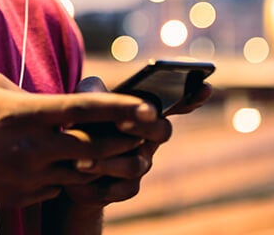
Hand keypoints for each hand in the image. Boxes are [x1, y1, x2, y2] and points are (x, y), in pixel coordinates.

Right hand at [0, 73, 156, 213]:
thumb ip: (29, 95)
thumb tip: (54, 106)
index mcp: (25, 113)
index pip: (85, 109)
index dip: (122, 109)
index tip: (150, 109)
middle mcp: (31, 148)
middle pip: (96, 148)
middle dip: (126, 142)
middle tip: (148, 136)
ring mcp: (27, 177)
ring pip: (82, 173)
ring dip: (105, 165)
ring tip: (125, 156)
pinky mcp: (21, 198)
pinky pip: (57, 188)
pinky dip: (68, 177)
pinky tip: (69, 168)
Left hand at [60, 75, 211, 205]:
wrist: (68, 166)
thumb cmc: (82, 127)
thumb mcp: (84, 103)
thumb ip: (91, 90)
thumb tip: (95, 85)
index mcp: (145, 113)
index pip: (176, 103)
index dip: (193, 96)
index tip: (205, 86)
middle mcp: (149, 139)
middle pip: (162, 131)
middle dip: (144, 126)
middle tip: (121, 122)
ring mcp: (141, 164)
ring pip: (137, 164)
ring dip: (110, 162)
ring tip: (84, 159)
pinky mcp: (127, 189)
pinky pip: (122, 189)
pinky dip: (100, 183)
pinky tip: (80, 177)